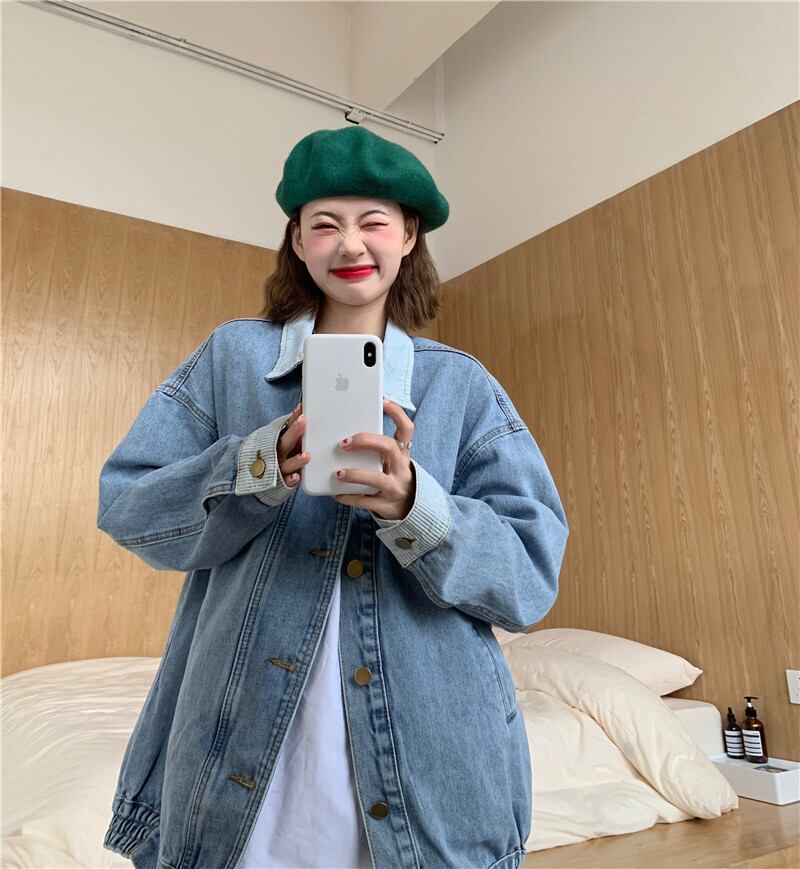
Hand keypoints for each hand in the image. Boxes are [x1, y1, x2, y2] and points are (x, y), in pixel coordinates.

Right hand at [277, 402, 308, 487]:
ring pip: (287, 464)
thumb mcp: (281, 436)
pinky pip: (286, 482)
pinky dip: (290, 480)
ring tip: (307, 455)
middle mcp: (276, 453)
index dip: (294, 418)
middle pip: (285, 441)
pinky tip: (296, 477)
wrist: (250, 471)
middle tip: (303, 421)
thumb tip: (301, 406)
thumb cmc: (274, 451)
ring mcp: (278, 467)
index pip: (286, 427)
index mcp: (278, 440)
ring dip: (296, 460)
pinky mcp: (282, 482)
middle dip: (294, 431)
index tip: (302, 409)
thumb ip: (291, 424)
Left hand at [332, 397, 415, 519]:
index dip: (396, 413)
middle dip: (366, 441)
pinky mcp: (385, 506)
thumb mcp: (392, 460)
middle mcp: (402, 469)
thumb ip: (377, 446)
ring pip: (377, 478)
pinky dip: (349, 497)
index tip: (381, 401)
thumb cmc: (392, 477)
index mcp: (403, 453)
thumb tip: (346, 427)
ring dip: (355, 474)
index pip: (406, 428)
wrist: (409, 509)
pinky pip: (365, 501)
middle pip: (389, 447)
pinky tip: (336, 494)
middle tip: (343, 442)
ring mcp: (395, 488)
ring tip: (337, 473)